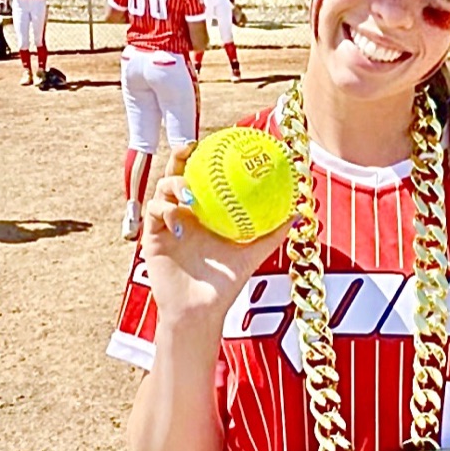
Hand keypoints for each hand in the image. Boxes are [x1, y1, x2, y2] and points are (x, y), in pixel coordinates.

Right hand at [141, 144, 292, 327]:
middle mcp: (183, 214)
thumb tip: (298, 210)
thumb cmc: (225, 284)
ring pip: (162, 191)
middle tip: (192, 145)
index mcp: (204, 214)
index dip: (207, 158)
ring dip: (174, 185)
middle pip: (177, 175)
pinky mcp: (151, 238)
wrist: (200, 310)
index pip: (203, 178)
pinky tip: (180, 217)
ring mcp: (165, 224)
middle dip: (180, 156)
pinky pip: (155, 214)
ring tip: (189, 191)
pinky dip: (165, 210)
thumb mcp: (252, 254)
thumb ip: (272, 232)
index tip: (219, 140)